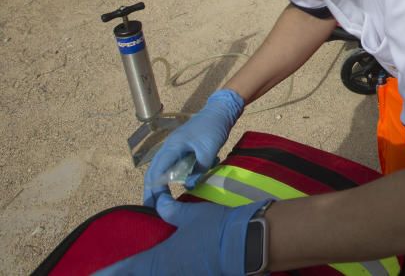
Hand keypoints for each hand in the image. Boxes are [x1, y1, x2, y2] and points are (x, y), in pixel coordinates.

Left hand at [94, 194, 266, 275]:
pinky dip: (163, 273)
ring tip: (135, 270)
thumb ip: (171, 211)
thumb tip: (159, 203)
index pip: (127, 268)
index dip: (108, 273)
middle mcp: (167, 273)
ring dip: (142, 274)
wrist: (245, 243)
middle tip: (103, 275)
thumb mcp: (191, 215)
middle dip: (122, 275)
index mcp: (161, 258)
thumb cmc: (215, 227)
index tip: (91, 275)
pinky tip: (164, 271)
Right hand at [143, 89, 243, 206]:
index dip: (154, 189)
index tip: (155, 205)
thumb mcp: (208, 150)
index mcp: (172, 147)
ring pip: (166, 169)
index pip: (157, 171)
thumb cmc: (214, 127)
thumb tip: (189, 186)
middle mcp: (170, 148)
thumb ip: (199, 169)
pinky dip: (180, 175)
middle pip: (155, 171)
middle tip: (151, 208)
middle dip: (153, 190)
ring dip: (164, 184)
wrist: (222, 111)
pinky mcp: (185, 150)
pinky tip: (187, 184)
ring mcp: (176, 148)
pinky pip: (178, 166)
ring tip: (163, 201)